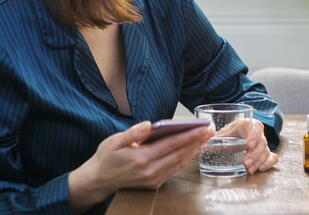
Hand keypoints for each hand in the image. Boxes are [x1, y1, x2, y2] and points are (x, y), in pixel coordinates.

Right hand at [67, 121, 213, 213]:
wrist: (99, 180)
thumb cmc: (106, 157)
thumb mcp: (114, 141)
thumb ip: (133, 133)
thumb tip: (149, 124)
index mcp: (142, 157)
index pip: (171, 144)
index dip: (189, 135)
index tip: (202, 128)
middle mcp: (150, 170)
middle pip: (179, 153)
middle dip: (196, 141)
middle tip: (210, 131)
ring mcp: (153, 179)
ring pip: (179, 163)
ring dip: (193, 151)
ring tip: (204, 139)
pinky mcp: (154, 184)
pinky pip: (173, 170)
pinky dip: (184, 160)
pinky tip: (191, 152)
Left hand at [215, 118, 278, 173]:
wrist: (234, 133)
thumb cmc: (228, 132)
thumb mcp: (221, 133)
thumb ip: (213, 139)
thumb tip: (200, 144)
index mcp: (248, 124)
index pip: (256, 127)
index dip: (254, 135)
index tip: (249, 144)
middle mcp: (257, 133)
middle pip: (262, 142)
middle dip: (254, 154)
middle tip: (245, 163)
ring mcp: (262, 143)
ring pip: (266, 151)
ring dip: (259, 161)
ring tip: (249, 169)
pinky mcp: (264, 152)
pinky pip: (272, 157)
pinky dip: (269, 163)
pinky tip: (261, 168)